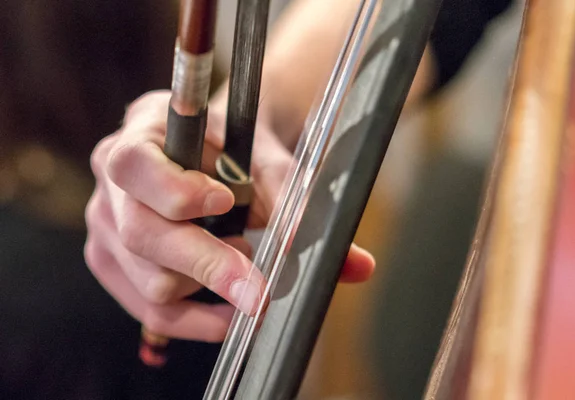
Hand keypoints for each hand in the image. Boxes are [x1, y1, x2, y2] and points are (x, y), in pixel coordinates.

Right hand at [84, 90, 374, 341]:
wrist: (214, 151)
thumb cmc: (234, 147)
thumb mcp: (263, 156)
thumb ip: (302, 199)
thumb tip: (355, 264)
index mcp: (139, 136)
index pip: (133, 165)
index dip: (176, 190)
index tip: (226, 199)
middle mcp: (111, 185)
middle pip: (142, 235)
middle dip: (208, 264)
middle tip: (260, 290)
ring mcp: (106, 229)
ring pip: (151, 281)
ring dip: (208, 286)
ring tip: (244, 268)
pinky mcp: (116, 268)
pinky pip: (151, 311)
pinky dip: (199, 322)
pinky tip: (233, 317)